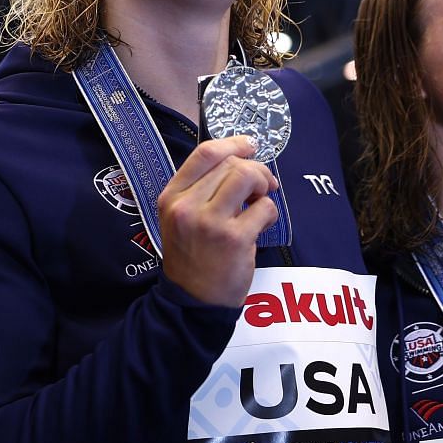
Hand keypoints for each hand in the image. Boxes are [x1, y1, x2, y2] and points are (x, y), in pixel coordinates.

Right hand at [157, 136, 279, 306]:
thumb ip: (202, 189)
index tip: (249, 146)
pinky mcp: (234, 239)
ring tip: (261, 201)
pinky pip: (264, 208)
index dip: (233, 143)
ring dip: (263, 186)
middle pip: (231, 164)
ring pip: (247, 178)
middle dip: (255, 170)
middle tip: (262, 187)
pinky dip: (270, 212)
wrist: (193, 299)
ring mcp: (210, 222)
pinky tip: (261, 225)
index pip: (204, 153)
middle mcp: (187, 206)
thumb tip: (241, 159)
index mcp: (172, 197)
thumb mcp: (181, 217)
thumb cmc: (193, 255)